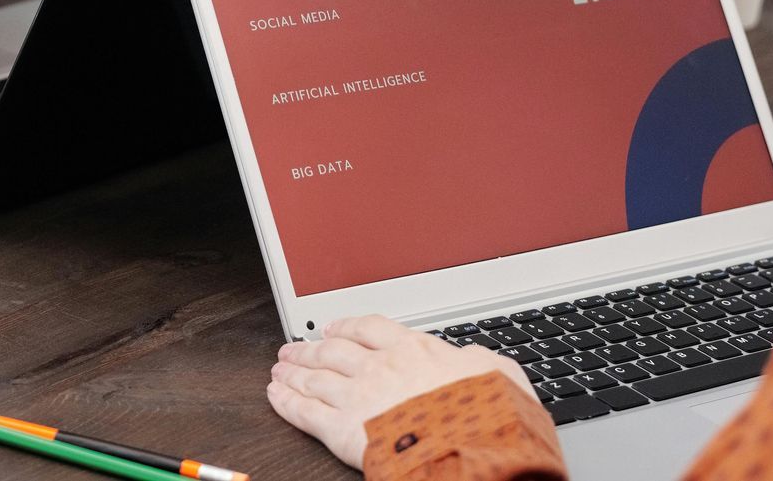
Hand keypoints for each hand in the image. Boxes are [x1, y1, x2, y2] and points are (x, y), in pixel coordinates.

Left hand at [268, 315, 530, 468]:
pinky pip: (306, 412)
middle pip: (334, 350)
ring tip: (280, 367)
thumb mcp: (497, 374)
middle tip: (293, 347)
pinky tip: (276, 395)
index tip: (334, 327)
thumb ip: (477, 362)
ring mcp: (358, 397)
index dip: (348, 326)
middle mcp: (380, 367)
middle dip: (310, 348)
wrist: (470, 446)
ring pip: (315, 377)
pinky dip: (287, 402)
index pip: (371, 329)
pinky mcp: (342, 430)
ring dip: (294, 370)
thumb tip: (477, 360)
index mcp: (414, 350)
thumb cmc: (487, 414)